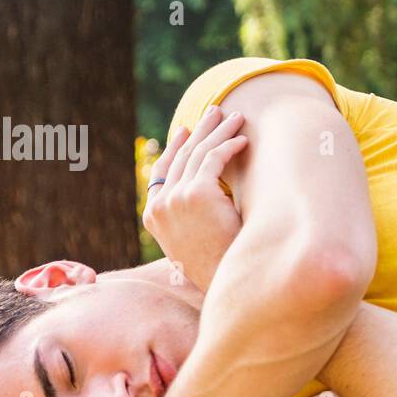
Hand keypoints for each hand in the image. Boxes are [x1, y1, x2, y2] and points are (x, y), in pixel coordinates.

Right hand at [143, 104, 248, 291]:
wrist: (226, 284)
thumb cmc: (218, 267)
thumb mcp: (197, 241)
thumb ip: (194, 218)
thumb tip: (211, 196)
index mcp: (153, 217)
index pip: (161, 172)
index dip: (175, 147)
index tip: (187, 129)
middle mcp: (160, 205)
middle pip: (181, 156)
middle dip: (201, 130)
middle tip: (216, 112)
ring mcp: (176, 199)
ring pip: (200, 153)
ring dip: (220, 131)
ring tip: (237, 117)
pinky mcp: (198, 194)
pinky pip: (215, 159)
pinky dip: (230, 146)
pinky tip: (243, 140)